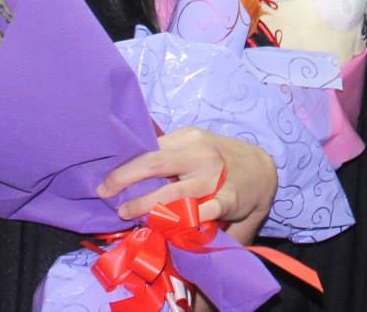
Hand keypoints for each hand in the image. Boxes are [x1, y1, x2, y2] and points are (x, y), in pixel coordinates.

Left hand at [98, 127, 279, 241]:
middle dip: (125, 178)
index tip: (105, 181)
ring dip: (145, 205)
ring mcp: (213, 177)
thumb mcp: (195, 146)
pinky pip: (199, 214)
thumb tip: (127, 165)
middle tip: (105, 193)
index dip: (124, 165)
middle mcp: (200, 154)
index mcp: (189, 138)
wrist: (262, 171)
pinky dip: (179, 222)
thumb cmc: (219, 160)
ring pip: (172, 191)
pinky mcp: (227, 200)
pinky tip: (163, 228)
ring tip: (126, 214)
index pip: (149, 148)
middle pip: (154, 162)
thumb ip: (169, 152)